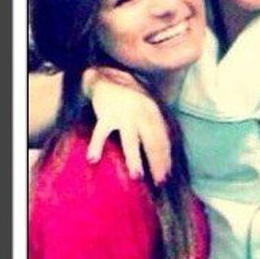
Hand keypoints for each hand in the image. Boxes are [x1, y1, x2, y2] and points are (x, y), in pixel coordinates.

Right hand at [85, 67, 172, 182]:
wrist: (107, 77)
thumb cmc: (130, 99)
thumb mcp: (147, 109)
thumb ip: (155, 127)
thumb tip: (164, 155)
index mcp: (153, 113)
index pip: (162, 140)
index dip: (165, 158)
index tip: (166, 176)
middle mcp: (142, 113)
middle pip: (152, 142)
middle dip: (156, 162)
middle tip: (159, 181)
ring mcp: (124, 114)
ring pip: (130, 139)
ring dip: (134, 158)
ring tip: (136, 175)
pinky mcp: (106, 114)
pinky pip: (101, 132)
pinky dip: (97, 145)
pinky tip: (93, 159)